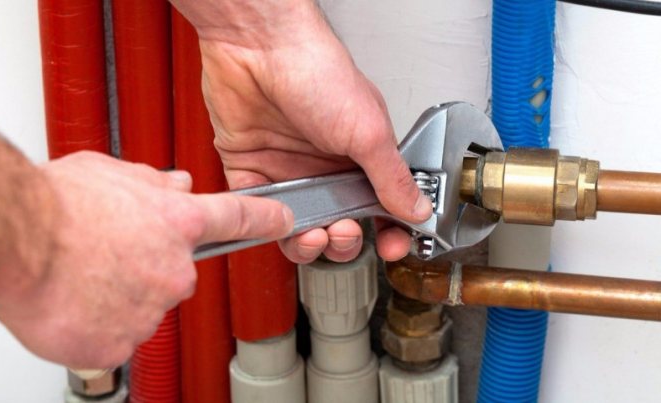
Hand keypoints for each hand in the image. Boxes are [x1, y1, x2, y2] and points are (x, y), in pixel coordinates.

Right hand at [0, 151, 291, 367]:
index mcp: (177, 221)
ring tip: (85, 275)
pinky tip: (77, 302)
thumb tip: (177, 183)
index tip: (284, 220)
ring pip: (147, 306)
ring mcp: (151, 308)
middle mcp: (174, 267)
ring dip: (123, 296)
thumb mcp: (112, 172)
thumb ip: (154, 183)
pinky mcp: (121, 342)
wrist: (15, 241)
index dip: (266, 218)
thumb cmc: (56, 205)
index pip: (239, 217)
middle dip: (153, 267)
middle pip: (180, 273)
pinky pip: (119, 335)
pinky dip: (101, 324)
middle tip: (111, 256)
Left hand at [171, 0, 432, 262]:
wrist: (257, 46)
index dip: (388, 231)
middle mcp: (327, 166)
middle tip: (343, 234)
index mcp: (361, 155)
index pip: (382, 205)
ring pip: (301, 226)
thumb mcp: (367, 130)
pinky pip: (260, 211)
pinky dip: (269, 225)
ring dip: (308, 242)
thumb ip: (392, 177)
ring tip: (312, 235)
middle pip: (341, 223)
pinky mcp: (252, 170)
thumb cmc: (316, 70)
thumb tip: (418, 209)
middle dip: (345, 241)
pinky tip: (279, 221)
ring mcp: (290, 170)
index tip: (390, 246)